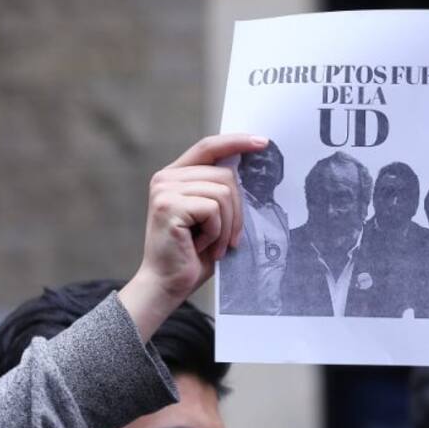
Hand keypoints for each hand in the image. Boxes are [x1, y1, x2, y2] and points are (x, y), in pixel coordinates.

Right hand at [119, 133, 266, 340]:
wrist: (167, 285)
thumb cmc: (192, 256)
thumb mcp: (212, 219)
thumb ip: (221, 193)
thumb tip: (250, 173)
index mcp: (175, 177)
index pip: (208, 147)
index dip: (237, 142)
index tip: (263, 143)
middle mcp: (166, 178)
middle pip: (225, 175)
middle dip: (237, 211)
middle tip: (230, 239)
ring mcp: (165, 190)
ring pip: (223, 193)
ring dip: (227, 225)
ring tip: (213, 244)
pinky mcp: (168, 205)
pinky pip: (214, 209)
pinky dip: (216, 232)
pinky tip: (202, 246)